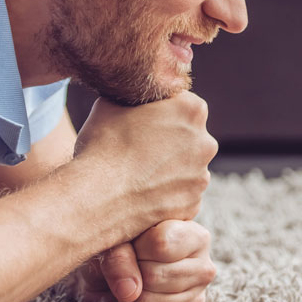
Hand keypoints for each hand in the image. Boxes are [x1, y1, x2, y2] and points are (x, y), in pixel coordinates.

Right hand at [70, 92, 216, 235]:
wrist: (96, 198)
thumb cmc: (102, 145)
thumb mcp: (111, 102)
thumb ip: (134, 95)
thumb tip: (132, 95)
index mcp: (192, 110)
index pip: (181, 104)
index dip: (159, 113)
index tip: (140, 124)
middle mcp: (205, 143)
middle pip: (189, 138)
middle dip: (169, 142)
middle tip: (137, 151)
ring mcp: (201, 177)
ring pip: (186, 169)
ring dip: (168, 171)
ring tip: (136, 176)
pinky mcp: (192, 205)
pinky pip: (180, 197)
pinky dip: (165, 197)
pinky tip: (141, 196)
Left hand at [73, 220, 215, 301]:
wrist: (124, 267)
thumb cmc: (127, 244)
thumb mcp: (119, 238)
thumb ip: (119, 256)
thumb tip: (129, 291)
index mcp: (197, 236)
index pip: (161, 243)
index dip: (137, 246)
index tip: (133, 244)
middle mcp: (205, 267)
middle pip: (154, 275)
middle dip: (130, 273)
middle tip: (129, 266)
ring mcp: (198, 296)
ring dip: (128, 295)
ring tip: (130, 283)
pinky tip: (133, 301)